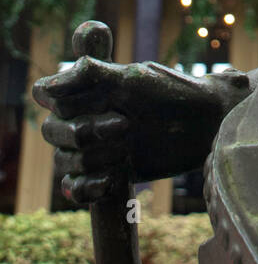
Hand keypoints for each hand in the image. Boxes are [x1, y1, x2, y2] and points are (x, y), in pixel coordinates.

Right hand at [32, 56, 240, 203]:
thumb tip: (48, 83)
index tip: (82, 100)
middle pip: (51, 131)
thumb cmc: (173, 93)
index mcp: (87, 89)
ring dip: (91, 157)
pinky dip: (86, 187)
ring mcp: (93, 148)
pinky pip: (76, 188)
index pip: (45, 93)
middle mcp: (85, 117)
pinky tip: (110, 181)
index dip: (55, 97)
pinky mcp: (105, 174)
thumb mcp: (135, 79)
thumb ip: (92, 74)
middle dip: (83, 131)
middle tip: (125, 125)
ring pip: (63, 160)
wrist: (206, 125)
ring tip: (126, 149)